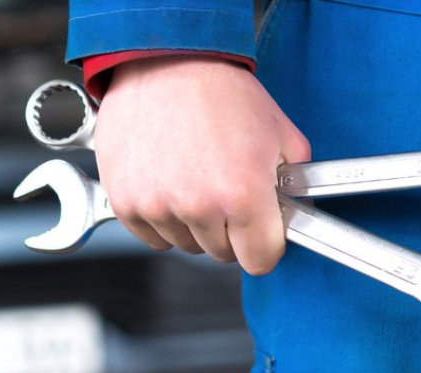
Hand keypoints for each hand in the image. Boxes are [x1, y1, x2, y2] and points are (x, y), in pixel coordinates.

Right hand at [94, 56, 310, 274]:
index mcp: (242, 193)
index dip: (264, 245)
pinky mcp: (126, 202)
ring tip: (193, 178)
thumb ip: (293, 182)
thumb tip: (294, 211)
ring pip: (185, 245)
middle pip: (221, 254)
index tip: (259, 233)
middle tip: (224, 190)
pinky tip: (168, 183)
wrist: (165, 63)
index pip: (260, 260)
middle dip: (229, 229)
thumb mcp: (279, 132)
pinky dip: (161, 218)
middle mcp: (198, 205)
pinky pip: (151, 236)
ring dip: (192, 223)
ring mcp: (157, 206)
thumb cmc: (217, 90)